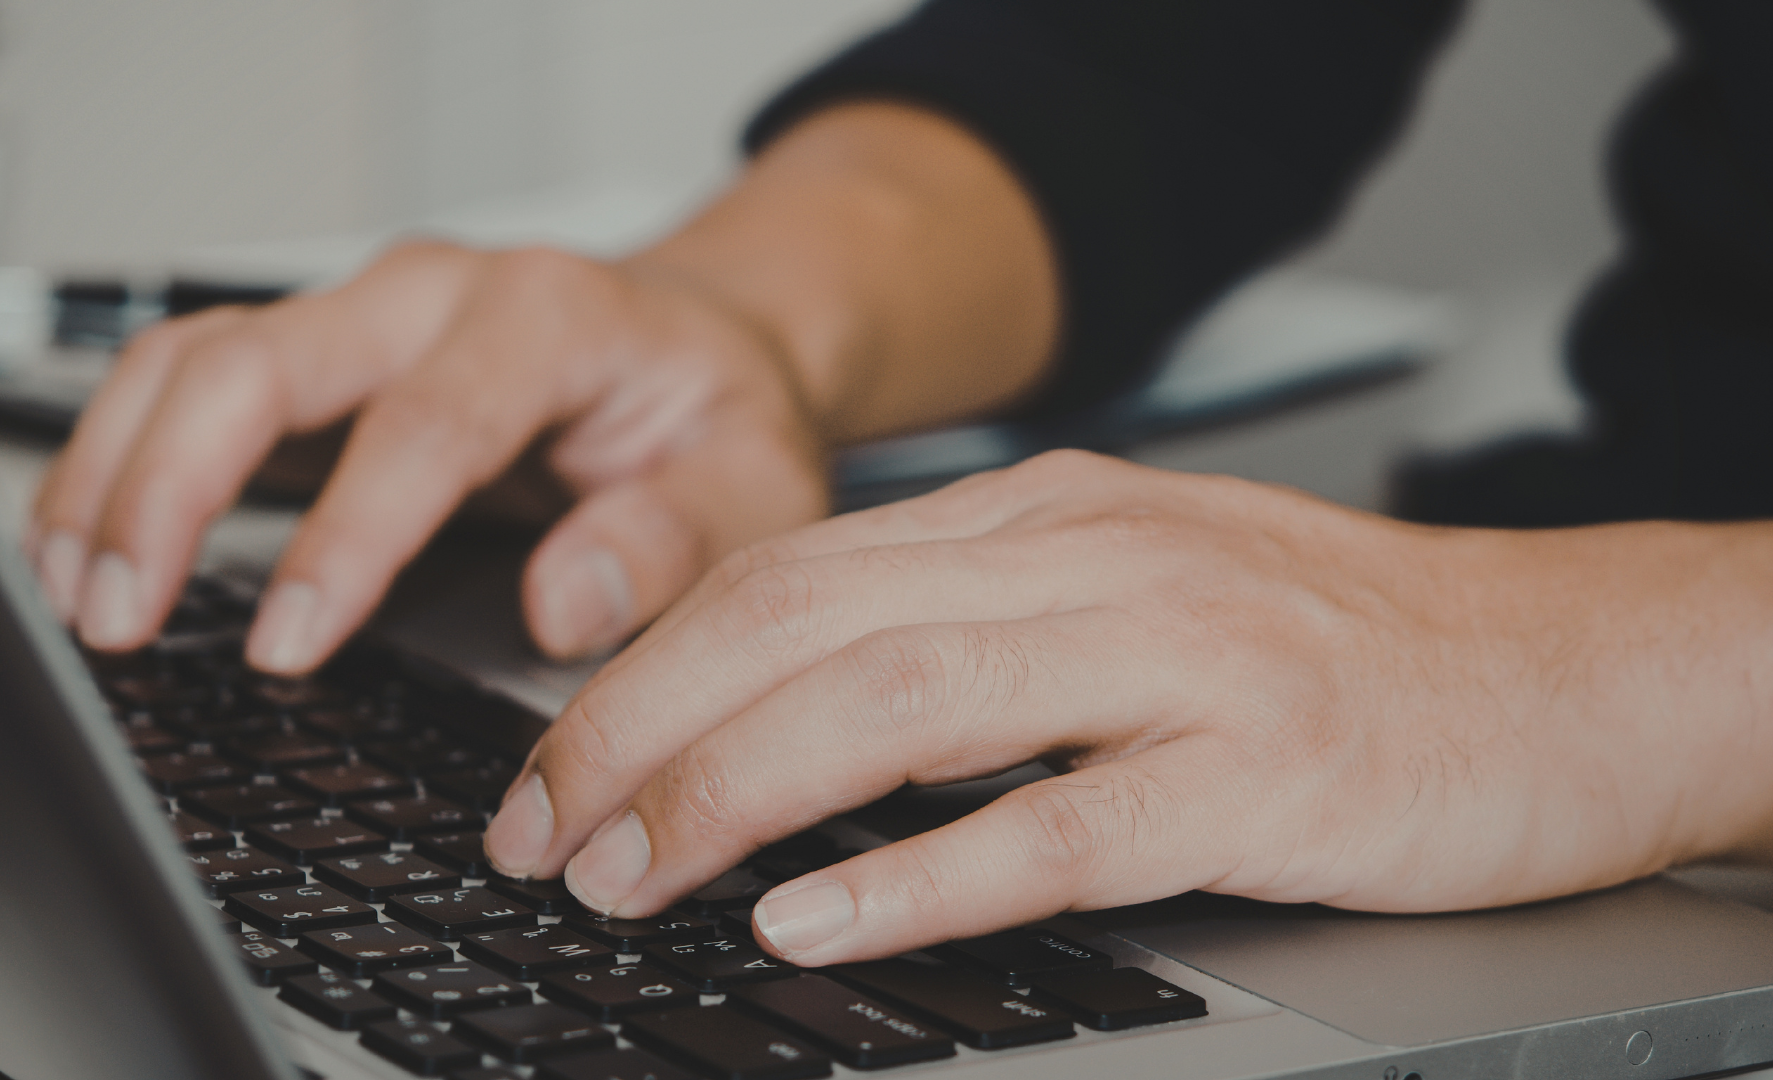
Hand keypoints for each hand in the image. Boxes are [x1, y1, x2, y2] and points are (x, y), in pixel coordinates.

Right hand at [28, 240, 826, 668]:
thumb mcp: (754, 488)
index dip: (348, 536)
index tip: (289, 643)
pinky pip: (195, 376)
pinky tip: (97, 535)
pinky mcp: (330, 348)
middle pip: (267, 360)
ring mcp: (373, 314)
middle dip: (175, 487)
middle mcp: (442, 297)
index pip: (427, 424)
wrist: (706, 344)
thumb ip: (670, 543)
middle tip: (125, 615)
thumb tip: (562, 606)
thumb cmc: (721, 416)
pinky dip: (129, 450)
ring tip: (84, 590)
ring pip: (201, 356)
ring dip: (122, 468)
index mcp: (552, 321)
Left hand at [485, 449, 1772, 964]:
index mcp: (1049, 516)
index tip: (561, 761)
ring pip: (897, 704)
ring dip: (734, 792)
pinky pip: (1051, 821)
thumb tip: (795, 709)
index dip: (649, 666)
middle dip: (643, 727)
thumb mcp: (1134, 589)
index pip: (792, 569)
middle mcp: (1093, 561)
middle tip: (548, 832)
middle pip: (805, 623)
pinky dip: (914, 873)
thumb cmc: (1338, 643)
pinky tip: (813, 918)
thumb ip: (978, 628)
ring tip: (632, 871)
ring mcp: (1178, 659)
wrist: (1563, 666)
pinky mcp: (1256, 771)